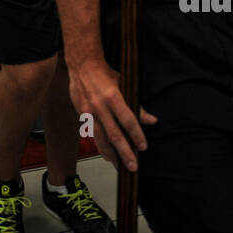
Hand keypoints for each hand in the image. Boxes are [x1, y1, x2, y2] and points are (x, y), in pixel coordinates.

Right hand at [67, 58, 156, 173]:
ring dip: (110, 153)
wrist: (82, 65)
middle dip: (124, 152)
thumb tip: (151, 120)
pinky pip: (92, 134)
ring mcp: (89, 112)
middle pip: (114, 135)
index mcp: (113, 97)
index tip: (143, 147)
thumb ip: (136, 105)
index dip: (137, 135)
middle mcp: (100, 107)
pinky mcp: (81, 115)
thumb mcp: (124, 85)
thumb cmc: (105, 74)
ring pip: (100, 138)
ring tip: (118, 164)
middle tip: (132, 166)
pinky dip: (99, 145)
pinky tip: (106, 152)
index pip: (128, 121)